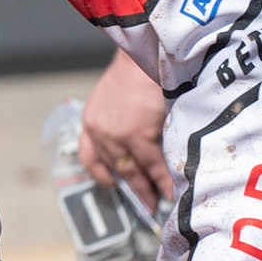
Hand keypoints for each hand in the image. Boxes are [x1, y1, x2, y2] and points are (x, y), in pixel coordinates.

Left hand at [78, 50, 172, 209]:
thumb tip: (134, 149)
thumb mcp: (116, 98)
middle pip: (115, 168)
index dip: (101, 175)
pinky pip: (152, 166)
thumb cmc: (137, 72)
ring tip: (160, 203)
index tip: (112, 187)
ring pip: (133, 171)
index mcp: (90, 120)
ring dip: (148, 190)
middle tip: (145, 205)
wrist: (148, 55)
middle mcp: (98, 130)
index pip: (89, 157)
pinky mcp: (136, 135)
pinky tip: (172, 191)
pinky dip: (163, 181)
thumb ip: (118, 122)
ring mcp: (116, 135)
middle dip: (132, 188)